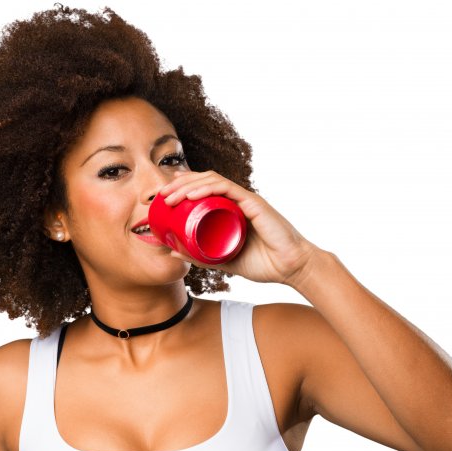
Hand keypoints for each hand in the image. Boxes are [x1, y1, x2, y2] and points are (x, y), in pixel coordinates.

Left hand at [158, 170, 322, 286]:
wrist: (290, 268)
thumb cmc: (263, 264)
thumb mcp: (223, 261)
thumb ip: (201, 257)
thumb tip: (173, 253)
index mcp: (230, 210)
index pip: (203, 189)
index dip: (183, 188)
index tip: (164, 195)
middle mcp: (237, 200)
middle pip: (204, 181)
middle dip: (180, 185)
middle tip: (161, 195)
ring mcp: (245, 199)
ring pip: (212, 181)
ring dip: (188, 185)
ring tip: (170, 195)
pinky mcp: (254, 203)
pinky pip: (228, 189)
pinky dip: (208, 188)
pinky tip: (192, 194)